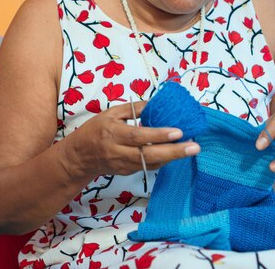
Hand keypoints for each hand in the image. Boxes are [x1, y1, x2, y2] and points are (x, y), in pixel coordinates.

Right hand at [63, 101, 200, 177]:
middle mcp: (118, 151)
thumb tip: (157, 102)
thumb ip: (134, 109)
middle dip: (174, 152)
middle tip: (194, 147)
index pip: (138, 136)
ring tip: (191, 149)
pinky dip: (163, 160)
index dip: (159, 134)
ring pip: (151, 163)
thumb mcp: (110, 113)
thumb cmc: (95, 130)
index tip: (179, 131)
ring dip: (172, 157)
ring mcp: (123, 164)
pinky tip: (176, 154)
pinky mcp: (127, 172)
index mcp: (112, 133)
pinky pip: (148, 167)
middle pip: (148, 154)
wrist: (80, 156)